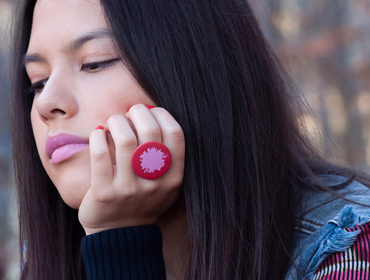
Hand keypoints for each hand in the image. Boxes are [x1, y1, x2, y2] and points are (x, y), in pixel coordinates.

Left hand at [78, 104, 184, 234]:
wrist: (121, 234)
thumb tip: (151, 113)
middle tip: (129, 113)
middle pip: (150, 132)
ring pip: (125, 140)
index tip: (150, 111)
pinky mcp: (105, 194)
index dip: (162, 114)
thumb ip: (166, 155)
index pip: (175, 133)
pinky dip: (98, 136)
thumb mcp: (166, 183)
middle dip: (138, 112)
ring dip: (117, 122)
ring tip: (113, 122)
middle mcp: (155, 182)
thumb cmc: (144, 199)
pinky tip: (98, 133)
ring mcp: (130, 189)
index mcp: (174, 176)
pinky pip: (100, 155)